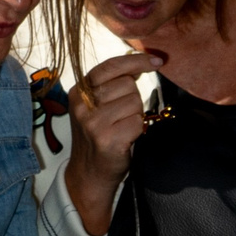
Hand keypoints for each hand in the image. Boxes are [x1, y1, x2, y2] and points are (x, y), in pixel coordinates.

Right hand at [61, 51, 164, 234]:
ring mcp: (94, 123)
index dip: (137, 61)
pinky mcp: (108, 140)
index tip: (157, 61)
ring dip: (135, 114)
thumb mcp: (94, 106)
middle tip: (121, 116)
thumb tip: (140, 62)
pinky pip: (138, 121)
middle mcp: (83, 105)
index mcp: (79, 92)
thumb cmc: (98, 136)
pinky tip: (126, 138)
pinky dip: (138, 129)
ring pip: (134, 102)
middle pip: (127, 84)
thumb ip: (110, 85)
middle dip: (133, 97)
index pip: (111, 66)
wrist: (89, 174)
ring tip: (122, 128)